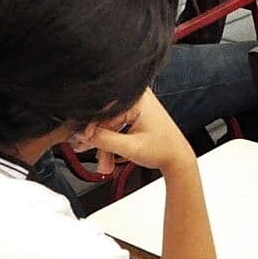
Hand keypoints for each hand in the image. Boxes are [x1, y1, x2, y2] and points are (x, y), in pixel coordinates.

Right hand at [75, 89, 193, 175]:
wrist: (177, 157)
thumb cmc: (162, 150)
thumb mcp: (129, 147)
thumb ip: (103, 139)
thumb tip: (80, 133)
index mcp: (138, 98)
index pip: (104, 109)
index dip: (90, 126)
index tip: (81, 140)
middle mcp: (137, 96)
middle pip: (104, 116)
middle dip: (95, 137)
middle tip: (83, 150)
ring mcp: (135, 103)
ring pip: (107, 121)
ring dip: (102, 142)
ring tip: (103, 162)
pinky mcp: (134, 111)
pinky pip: (114, 123)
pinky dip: (109, 138)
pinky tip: (104, 152)